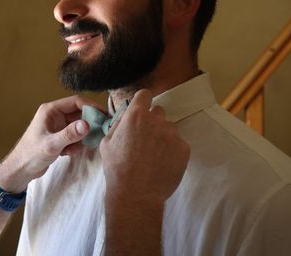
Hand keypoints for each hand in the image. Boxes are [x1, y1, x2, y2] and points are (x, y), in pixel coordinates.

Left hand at [0, 95, 104, 191]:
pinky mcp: (59, 138)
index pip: (76, 101)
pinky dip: (75, 145)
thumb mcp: (52, 144)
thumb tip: (87, 124)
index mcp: (51, 110)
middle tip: (101, 131)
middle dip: (89, 123)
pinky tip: (68, 153)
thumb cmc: (31, 154)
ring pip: (78, 127)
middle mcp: (55, 116)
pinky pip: (74, 137)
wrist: (20, 170)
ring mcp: (57, 127)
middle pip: (79, 113)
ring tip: (79, 147)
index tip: (104, 115)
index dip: (91, 106)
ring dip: (82, 137)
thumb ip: (69, 134)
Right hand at [100, 89, 189, 205]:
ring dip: (163, 137)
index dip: (142, 102)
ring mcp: (172, 134)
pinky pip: (178, 144)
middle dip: (152, 121)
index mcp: (136, 115)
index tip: (141, 110)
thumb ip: (119, 124)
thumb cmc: (117, 169)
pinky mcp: (183, 149)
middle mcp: (156, 120)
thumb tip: (126, 116)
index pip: (145, 95)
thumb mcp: (107, 142)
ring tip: (154, 156)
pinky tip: (162, 163)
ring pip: (169, 129)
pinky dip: (172, 151)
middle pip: (158, 111)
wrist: (136, 195)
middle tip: (145, 139)